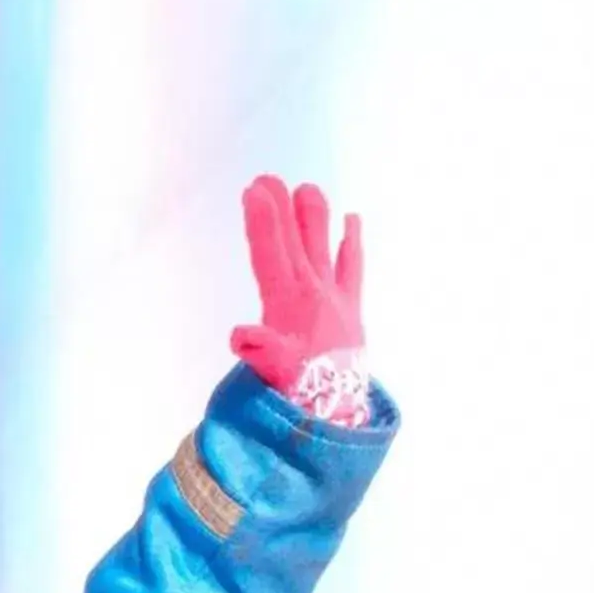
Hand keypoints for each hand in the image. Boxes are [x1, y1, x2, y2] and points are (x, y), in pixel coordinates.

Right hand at [229, 175, 370, 423]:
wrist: (337, 413)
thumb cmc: (297, 393)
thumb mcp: (273, 373)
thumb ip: (259, 350)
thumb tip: (240, 335)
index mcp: (289, 303)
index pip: (271, 254)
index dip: (262, 222)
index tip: (254, 191)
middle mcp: (313, 294)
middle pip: (295, 243)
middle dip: (282, 210)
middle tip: (269, 179)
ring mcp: (335, 299)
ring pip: (323, 249)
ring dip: (315, 219)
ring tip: (309, 189)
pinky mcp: (352, 309)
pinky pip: (353, 269)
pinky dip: (352, 245)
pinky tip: (353, 222)